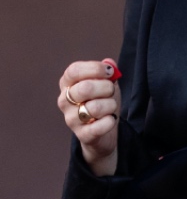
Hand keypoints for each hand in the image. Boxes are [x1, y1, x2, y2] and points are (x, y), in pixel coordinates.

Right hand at [59, 59, 121, 176]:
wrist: (103, 132)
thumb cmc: (102, 102)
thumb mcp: (105, 84)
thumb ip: (107, 73)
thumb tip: (109, 63)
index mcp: (67, 84)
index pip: (74, 70)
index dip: (94, 68)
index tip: (109, 72)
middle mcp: (64, 101)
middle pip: (85, 88)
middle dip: (106, 88)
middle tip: (111, 92)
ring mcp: (71, 119)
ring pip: (95, 107)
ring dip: (111, 105)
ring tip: (110, 108)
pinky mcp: (82, 135)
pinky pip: (100, 126)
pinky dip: (110, 121)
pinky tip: (110, 120)